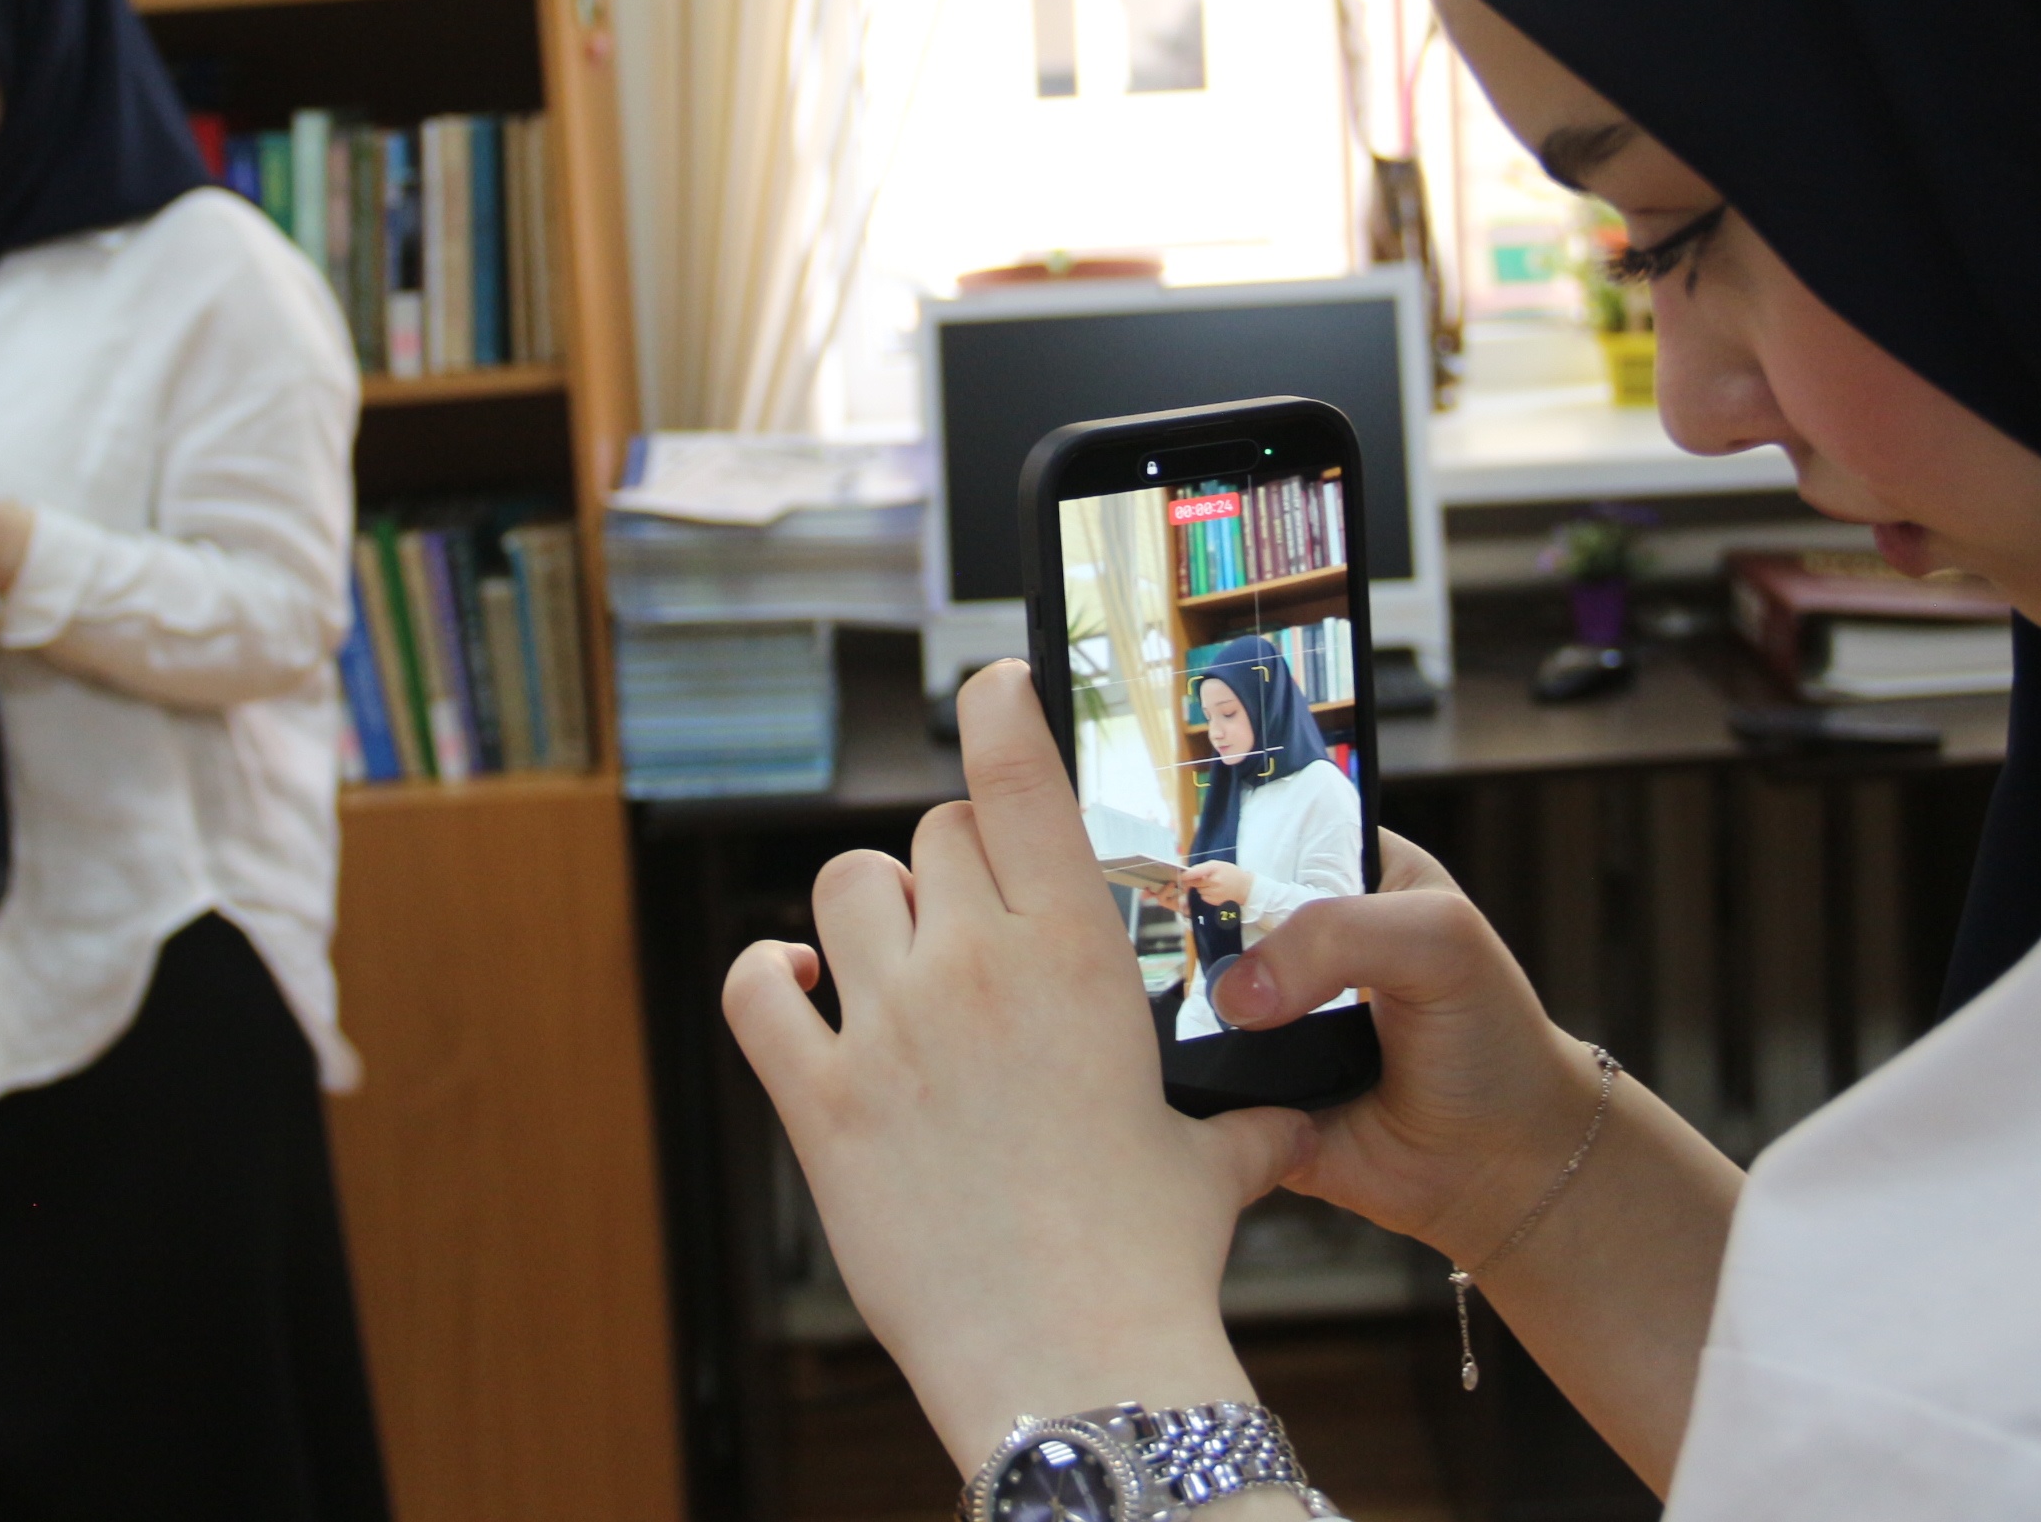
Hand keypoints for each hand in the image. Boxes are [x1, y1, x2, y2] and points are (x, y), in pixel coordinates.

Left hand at [723, 663, 1302, 1476]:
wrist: (1075, 1359)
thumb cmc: (1150, 1263)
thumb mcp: (1207, 1166)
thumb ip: (1237, 1122)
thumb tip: (1284, 1126)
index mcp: (1075, 957)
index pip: (1019, 777)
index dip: (1000, 706)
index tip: (995, 682)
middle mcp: (975, 968)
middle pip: (931, 837)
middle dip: (952, 866)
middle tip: (975, 923)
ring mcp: (890, 1029)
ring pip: (842, 893)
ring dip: (866, 915)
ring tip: (891, 961)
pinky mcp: (822, 1101)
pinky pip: (756, 992)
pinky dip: (765, 979)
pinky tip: (793, 991)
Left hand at [1177, 859, 1253, 910]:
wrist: (1245, 888)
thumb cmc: (1231, 873)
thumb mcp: (1218, 864)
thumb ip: (1203, 867)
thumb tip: (1188, 872)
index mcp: (1215, 869)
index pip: (1195, 872)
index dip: (1186, 875)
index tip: (1182, 876)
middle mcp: (1214, 882)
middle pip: (1195, 883)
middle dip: (1194, 881)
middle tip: (1202, 879)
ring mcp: (1215, 893)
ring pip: (1198, 891)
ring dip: (1201, 888)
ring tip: (1211, 884)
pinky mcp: (1215, 902)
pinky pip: (1204, 897)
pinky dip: (1205, 894)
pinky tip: (1214, 891)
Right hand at [1204, 829, 1745, 1490]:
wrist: (1507, 1166)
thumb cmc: (1491, 1035)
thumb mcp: (1438, 941)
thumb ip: (1336, 934)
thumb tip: (1235, 993)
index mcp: (1342, 874)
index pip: (1259, 830)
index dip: (1216, 839)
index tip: (1175, 856)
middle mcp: (1291, 940)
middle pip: (1205, 912)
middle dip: (1178, 924)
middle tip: (1149, 934)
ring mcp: (1263, 1015)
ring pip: (1183, 993)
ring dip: (1174, 1004)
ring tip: (1158, 1005)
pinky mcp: (1243, 1089)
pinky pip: (1190, 1077)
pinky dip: (1182, 1078)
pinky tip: (1168, 1068)